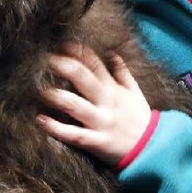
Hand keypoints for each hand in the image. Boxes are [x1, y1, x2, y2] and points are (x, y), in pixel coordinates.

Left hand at [36, 43, 152, 165]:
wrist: (152, 148)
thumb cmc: (139, 119)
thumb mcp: (135, 93)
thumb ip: (123, 73)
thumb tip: (112, 53)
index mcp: (113, 89)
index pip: (95, 64)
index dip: (78, 52)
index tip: (61, 44)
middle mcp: (106, 102)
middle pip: (84, 78)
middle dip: (65, 66)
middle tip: (46, 59)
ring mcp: (101, 122)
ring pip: (76, 106)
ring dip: (57, 96)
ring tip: (40, 90)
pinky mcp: (97, 141)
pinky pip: (75, 135)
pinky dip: (57, 128)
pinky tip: (40, 120)